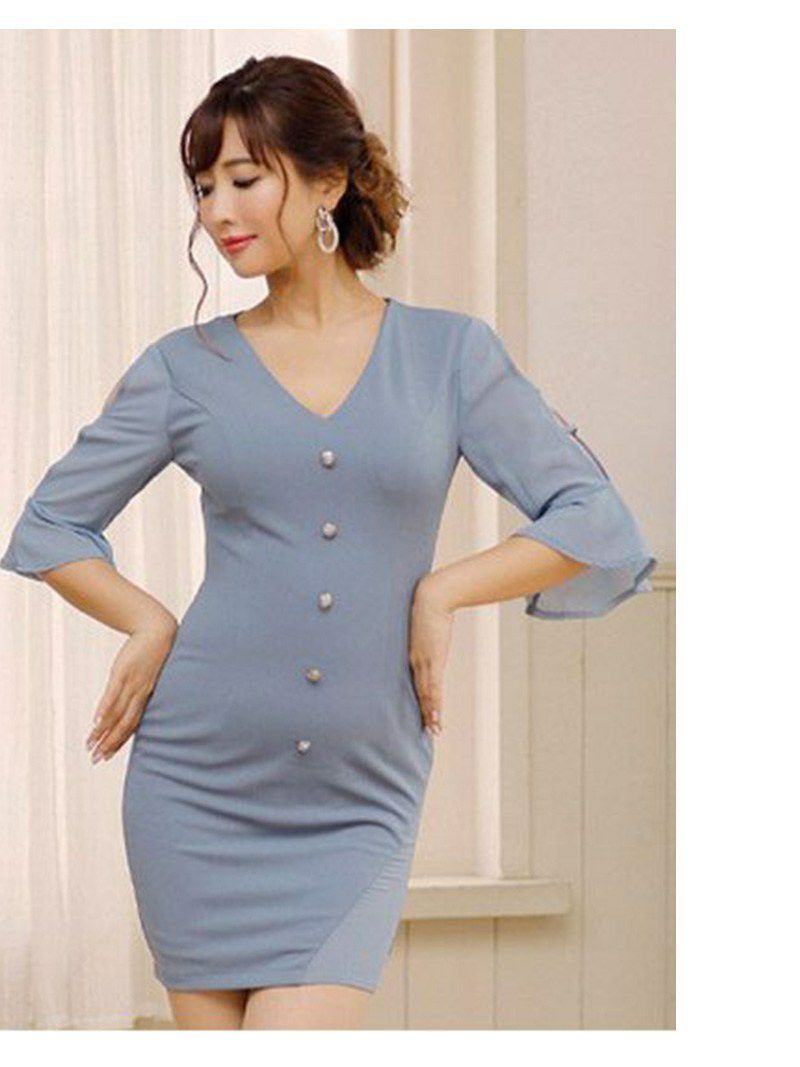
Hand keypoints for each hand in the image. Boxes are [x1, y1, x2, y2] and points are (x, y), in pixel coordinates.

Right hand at [85, 622, 176, 763]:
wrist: (158, 630)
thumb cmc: (154, 654)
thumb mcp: (150, 676)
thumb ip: (142, 690)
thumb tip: (134, 702)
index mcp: (147, 696)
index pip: (132, 724)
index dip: (119, 741)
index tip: (107, 756)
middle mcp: (140, 694)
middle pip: (124, 724)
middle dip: (110, 744)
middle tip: (96, 760)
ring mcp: (131, 684)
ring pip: (116, 714)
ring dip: (103, 732)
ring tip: (91, 746)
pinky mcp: (123, 672)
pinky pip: (113, 695)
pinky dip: (104, 710)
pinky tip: (96, 722)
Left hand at [408, 575, 455, 735]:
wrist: (431, 596)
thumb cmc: (427, 606)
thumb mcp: (424, 623)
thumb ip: (425, 632)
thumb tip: (429, 630)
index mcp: (412, 653)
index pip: (413, 681)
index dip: (417, 698)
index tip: (420, 711)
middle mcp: (415, 660)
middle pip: (418, 691)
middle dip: (422, 711)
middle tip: (425, 730)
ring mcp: (424, 661)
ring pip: (425, 693)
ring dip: (429, 713)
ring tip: (432, 730)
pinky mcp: (432, 659)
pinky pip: (433, 687)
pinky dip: (434, 703)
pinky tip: (435, 716)